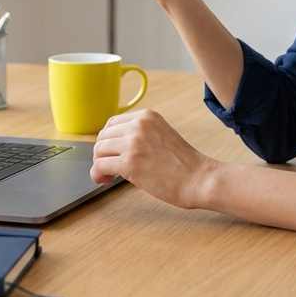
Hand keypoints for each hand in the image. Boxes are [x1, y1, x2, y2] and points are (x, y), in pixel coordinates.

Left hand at [91, 109, 215, 208]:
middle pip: (102, 137)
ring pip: (98, 151)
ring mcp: (133, 143)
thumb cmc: (184, 164)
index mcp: (147, 116)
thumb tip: (113, 145)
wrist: (199, 178)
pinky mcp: (129, 163)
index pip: (112, 123)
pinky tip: (106, 180)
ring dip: (99, 164)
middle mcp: (138, 125)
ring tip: (109, 175)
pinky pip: (99, 166)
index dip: (108, 140)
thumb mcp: (161, 134)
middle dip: (102, 153)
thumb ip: (140, 134)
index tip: (112, 153)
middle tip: (110, 167)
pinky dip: (97, 175)